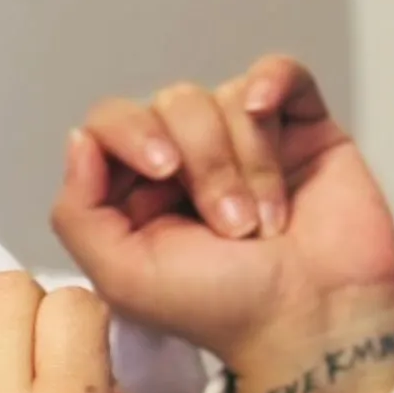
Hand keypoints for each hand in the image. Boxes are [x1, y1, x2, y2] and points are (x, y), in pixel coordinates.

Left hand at [48, 55, 393, 392]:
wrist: (315, 320)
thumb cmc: (224, 310)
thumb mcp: (123, 277)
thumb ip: (78, 213)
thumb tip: (81, 140)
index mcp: (137, 195)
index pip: (113, 124)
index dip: (133, 134)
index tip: (164, 172)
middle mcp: (187, 163)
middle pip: (173, 104)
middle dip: (204, 164)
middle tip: (231, 227)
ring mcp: (246, 142)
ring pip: (226, 98)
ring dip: (249, 163)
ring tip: (266, 223)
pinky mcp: (302, 129)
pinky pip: (280, 72)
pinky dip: (273, 81)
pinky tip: (267, 109)